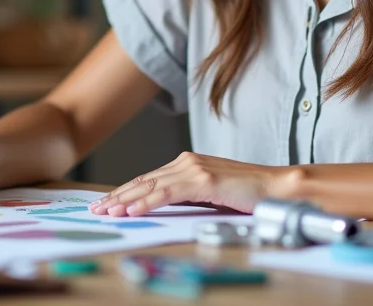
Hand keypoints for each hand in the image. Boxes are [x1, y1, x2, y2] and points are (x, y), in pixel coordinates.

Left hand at [88, 151, 289, 215]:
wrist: (276, 187)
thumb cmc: (248, 193)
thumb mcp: (210, 193)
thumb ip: (188, 195)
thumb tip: (164, 206)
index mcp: (188, 163)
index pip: (148, 178)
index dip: (125, 191)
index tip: (107, 202)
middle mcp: (187, 161)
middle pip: (144, 180)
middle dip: (117, 196)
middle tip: (97, 208)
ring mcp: (195, 169)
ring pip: (151, 186)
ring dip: (125, 200)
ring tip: (106, 211)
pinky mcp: (204, 180)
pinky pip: (167, 194)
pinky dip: (146, 202)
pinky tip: (132, 210)